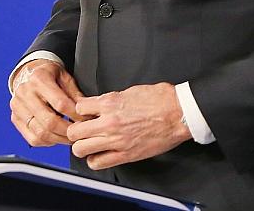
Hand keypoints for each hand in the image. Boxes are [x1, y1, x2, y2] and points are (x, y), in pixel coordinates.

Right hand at [9, 59, 85, 146]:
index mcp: (39, 78)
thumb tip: (87, 111)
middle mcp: (25, 92)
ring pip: (40, 133)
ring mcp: (17, 107)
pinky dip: (47, 142)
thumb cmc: (49, 74)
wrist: (29, 72)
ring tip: (70, 137)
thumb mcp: (65, 77)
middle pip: (49, 121)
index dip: (75, 115)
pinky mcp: (15, 118)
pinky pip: (32, 138)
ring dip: (59, 139)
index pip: (60, 103)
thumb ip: (75, 94)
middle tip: (79, 133)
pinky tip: (56, 137)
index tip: (86, 120)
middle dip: (68, 131)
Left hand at [67, 83, 191, 169]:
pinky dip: (95, 160)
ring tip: (89, 143)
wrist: (179, 113)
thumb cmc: (161, 99)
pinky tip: (100, 154)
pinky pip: (98, 163)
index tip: (85, 115)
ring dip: (82, 146)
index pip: (79, 108)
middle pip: (74, 131)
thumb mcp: (132, 90)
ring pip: (80, 149)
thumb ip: (113, 99)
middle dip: (76, 130)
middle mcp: (109, 122)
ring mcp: (116, 140)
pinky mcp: (125, 155)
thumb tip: (103, 104)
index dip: (81, 112)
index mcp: (111, 102)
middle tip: (82, 131)